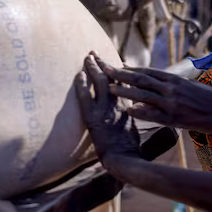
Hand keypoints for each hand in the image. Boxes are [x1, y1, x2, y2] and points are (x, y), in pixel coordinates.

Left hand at [74, 54, 141, 168]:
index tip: (113, 62)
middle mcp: (118, 103)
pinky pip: (85, 95)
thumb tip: (128, 108)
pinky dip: (81, 84)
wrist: (123, 159)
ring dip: (93, 67)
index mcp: (129, 105)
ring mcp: (105, 109)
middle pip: (111, 77)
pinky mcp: (93, 116)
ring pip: (99, 81)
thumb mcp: (133, 127)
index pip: (123, 82)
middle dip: (103, 63)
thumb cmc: (129, 148)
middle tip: (95, 53)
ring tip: (87, 57)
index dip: (117, 71)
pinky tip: (78, 75)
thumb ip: (130, 114)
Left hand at [100, 58, 211, 148]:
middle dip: (122, 74)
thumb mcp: (191, 85)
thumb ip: (173, 83)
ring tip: (110, 89)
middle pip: (141, 80)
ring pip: (144, 96)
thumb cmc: (209, 99)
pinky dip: (139, 112)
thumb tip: (159, 78)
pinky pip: (153, 115)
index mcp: (175, 79)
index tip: (116, 64)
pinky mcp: (175, 119)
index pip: (148, 71)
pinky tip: (127, 110)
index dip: (130, 68)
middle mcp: (172, 89)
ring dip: (125, 92)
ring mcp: (173, 104)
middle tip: (105, 69)